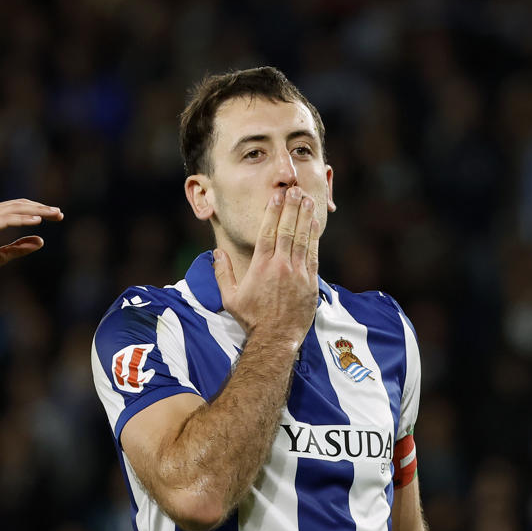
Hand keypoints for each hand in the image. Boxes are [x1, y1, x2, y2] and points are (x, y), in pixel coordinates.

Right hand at [0, 199, 64, 283]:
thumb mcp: (0, 256)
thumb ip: (19, 248)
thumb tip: (41, 241)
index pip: (20, 209)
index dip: (39, 210)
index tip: (57, 216)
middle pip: (20, 205)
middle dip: (42, 208)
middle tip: (60, 214)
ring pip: (15, 209)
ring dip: (36, 211)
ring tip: (53, 214)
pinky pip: (6, 219)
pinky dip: (22, 219)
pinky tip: (37, 221)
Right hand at [212, 187, 319, 345]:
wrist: (274, 340)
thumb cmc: (251, 320)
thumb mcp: (229, 298)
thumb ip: (222, 273)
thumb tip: (217, 253)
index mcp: (260, 267)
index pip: (267, 232)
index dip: (273, 212)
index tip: (276, 197)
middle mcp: (280, 267)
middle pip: (287, 230)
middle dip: (291, 208)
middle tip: (294, 190)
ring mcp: (298, 274)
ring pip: (302, 239)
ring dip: (304, 218)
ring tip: (307, 200)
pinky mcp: (310, 284)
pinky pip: (313, 255)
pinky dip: (314, 238)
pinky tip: (314, 224)